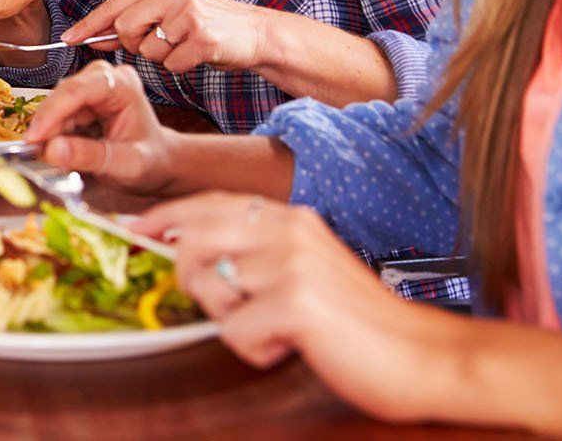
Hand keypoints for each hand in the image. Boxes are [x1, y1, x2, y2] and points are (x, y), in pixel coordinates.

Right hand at [22, 60, 178, 194]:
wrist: (159, 163)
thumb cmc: (151, 161)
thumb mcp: (127, 165)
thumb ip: (92, 157)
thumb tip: (53, 150)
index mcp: (123, 85)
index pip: (78, 90)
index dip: (52, 113)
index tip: (34, 138)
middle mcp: (104, 79)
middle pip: (62, 96)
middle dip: (47, 126)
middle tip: (36, 154)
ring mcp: (90, 89)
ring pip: (54, 107)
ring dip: (48, 134)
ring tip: (51, 159)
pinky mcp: (79, 102)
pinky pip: (55, 117)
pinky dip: (51, 137)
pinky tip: (56, 153)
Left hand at [65, 0, 271, 73]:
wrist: (254, 32)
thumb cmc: (205, 24)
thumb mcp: (168, 11)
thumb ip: (132, 21)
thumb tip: (91, 37)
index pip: (114, 5)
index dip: (89, 24)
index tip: (69, 39)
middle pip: (125, 28)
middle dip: (134, 44)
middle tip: (159, 42)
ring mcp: (188, 14)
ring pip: (147, 50)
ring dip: (162, 56)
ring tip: (183, 44)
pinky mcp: (203, 38)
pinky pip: (171, 64)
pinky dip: (180, 66)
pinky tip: (196, 54)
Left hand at [135, 193, 452, 423]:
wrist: (425, 357)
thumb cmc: (359, 322)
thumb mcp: (306, 268)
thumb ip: (257, 251)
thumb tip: (187, 248)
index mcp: (290, 218)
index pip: (209, 204)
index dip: (166, 217)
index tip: (135, 229)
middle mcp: (287, 230)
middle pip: (191, 240)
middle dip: (193, 280)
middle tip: (234, 307)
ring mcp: (291, 264)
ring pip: (208, 287)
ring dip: (232, 320)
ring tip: (275, 327)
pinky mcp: (296, 304)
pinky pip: (235, 331)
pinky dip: (256, 349)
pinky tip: (291, 346)